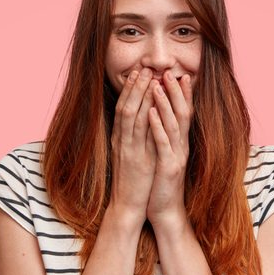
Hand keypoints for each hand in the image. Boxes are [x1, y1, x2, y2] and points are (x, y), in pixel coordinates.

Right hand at [109, 68, 158, 226]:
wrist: (127, 207)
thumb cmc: (132, 183)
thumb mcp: (132, 156)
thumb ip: (136, 139)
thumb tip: (145, 120)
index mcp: (121, 139)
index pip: (124, 109)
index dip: (131, 90)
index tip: (139, 73)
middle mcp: (122, 141)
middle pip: (126, 107)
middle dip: (135, 87)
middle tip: (143, 67)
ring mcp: (128, 150)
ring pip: (132, 117)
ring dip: (140, 96)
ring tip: (148, 78)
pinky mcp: (137, 160)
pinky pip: (141, 136)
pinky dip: (146, 119)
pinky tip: (153, 106)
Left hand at [146, 71, 193, 228]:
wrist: (165, 210)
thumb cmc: (161, 182)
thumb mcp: (164, 156)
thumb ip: (165, 138)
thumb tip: (159, 117)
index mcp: (180, 143)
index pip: (184, 113)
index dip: (183, 94)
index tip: (179, 74)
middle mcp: (182, 146)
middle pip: (183, 113)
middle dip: (176, 92)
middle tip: (169, 72)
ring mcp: (177, 156)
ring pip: (173, 124)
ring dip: (165, 104)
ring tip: (157, 85)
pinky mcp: (169, 167)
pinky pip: (163, 143)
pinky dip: (157, 127)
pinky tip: (150, 113)